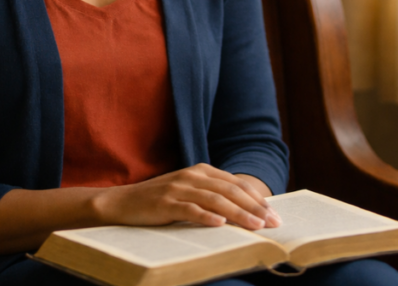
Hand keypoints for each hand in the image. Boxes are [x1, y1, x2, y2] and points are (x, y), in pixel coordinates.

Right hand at [91, 163, 281, 230]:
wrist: (123, 202)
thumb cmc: (160, 200)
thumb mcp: (189, 192)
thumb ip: (212, 195)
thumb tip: (244, 211)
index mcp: (202, 171)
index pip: (236, 184)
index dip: (257, 198)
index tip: (274, 214)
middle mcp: (193, 176)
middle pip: (230, 191)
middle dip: (255, 208)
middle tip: (272, 223)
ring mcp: (179, 188)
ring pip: (215, 201)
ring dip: (238, 214)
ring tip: (255, 226)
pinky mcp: (165, 203)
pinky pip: (190, 210)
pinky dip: (206, 217)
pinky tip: (220, 225)